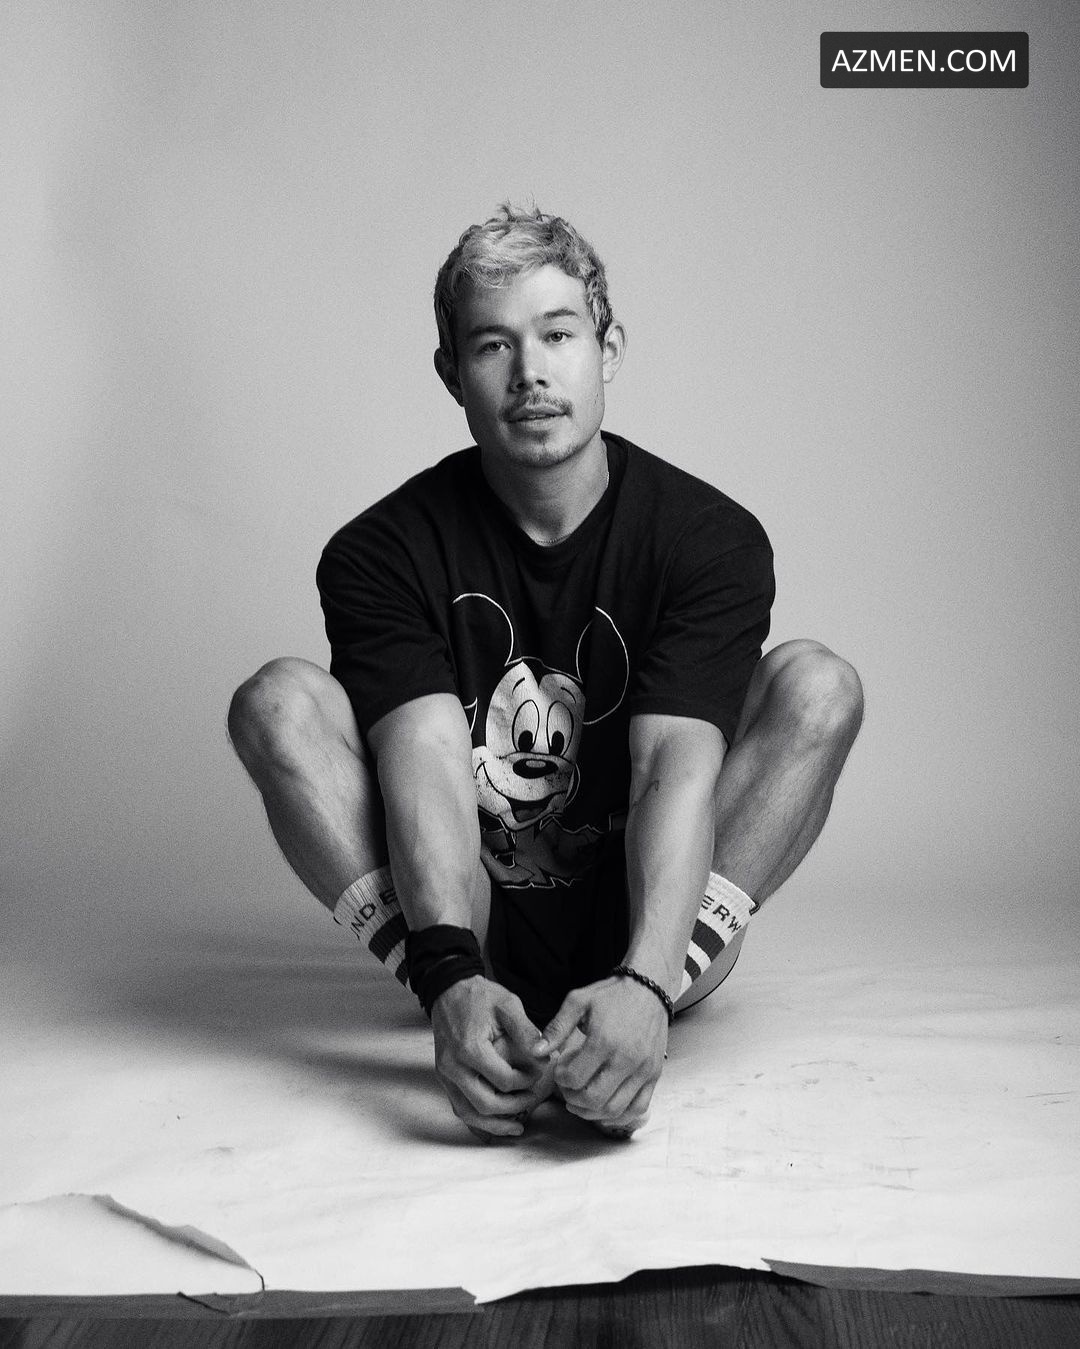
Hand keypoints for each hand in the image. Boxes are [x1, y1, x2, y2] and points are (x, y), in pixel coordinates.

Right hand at [430, 976, 552, 1139]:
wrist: (449, 991)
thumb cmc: (479, 997)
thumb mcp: (507, 1005)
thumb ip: (526, 1031)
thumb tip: (545, 1056)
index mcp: (470, 1048)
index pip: (504, 1081)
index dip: (527, 1082)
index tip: (540, 1073)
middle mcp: (453, 1066)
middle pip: (486, 1104)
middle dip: (514, 1108)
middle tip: (534, 1101)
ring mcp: (445, 1074)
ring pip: (469, 1113)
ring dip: (494, 1124)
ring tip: (517, 1127)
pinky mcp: (443, 1077)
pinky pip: (458, 1107)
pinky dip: (476, 1121)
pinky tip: (493, 1126)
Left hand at [543, 975, 669, 1133]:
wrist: (648, 990)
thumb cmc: (610, 995)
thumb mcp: (578, 1001)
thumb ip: (556, 1028)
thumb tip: (536, 1052)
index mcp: (604, 1041)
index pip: (575, 1078)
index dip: (561, 1080)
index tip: (560, 1071)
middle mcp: (627, 1059)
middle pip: (594, 1099)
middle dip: (574, 1100)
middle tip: (568, 1089)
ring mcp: (644, 1070)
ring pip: (615, 1110)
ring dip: (593, 1112)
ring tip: (582, 1100)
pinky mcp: (655, 1075)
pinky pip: (639, 1108)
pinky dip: (620, 1116)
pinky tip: (604, 1108)